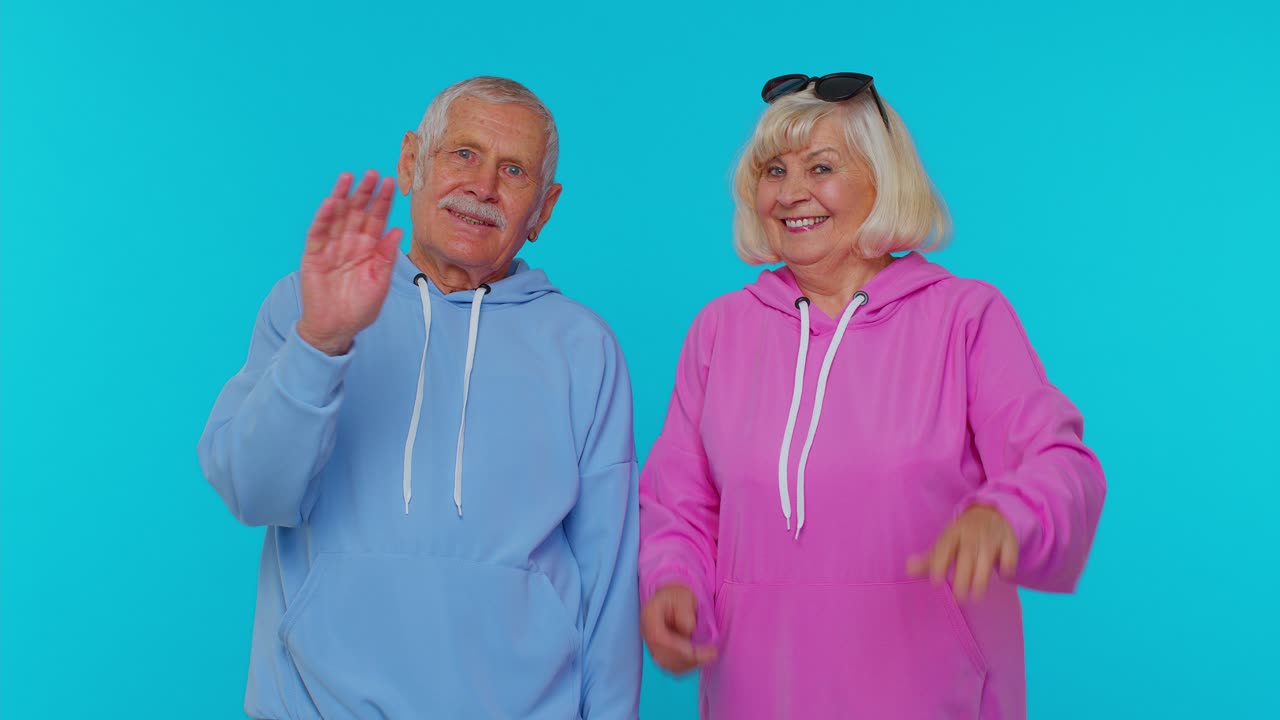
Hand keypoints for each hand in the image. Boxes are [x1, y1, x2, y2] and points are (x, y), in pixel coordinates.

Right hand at [297, 170, 402, 354]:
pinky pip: (318, 233)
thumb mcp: (380, 282)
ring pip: (337, 217)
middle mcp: (350, 244)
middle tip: (373, 173)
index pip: (377, 219)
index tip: (391, 183)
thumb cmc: (360, 308)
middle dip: (365, 193)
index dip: (383, 202)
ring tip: (348, 178)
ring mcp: (331, 248)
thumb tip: (397, 231)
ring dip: (342, 197)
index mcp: (369, 249)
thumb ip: (386, 256)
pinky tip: (330, 202)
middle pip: (357, 212)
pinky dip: (323, 218)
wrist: (336, 328)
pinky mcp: (314, 256)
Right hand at [641, 584, 717, 673]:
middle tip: (712, 653)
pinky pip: (672, 668)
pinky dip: (688, 666)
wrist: (674, 602)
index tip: (701, 650)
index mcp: (649, 615)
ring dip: (690, 663)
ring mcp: (652, 646)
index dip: (679, 648)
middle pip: (663, 655)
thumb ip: (685, 611)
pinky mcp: (660, 655)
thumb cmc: (679, 597)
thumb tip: (688, 630)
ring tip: (708, 653)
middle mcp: (646, 634)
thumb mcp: (685, 596)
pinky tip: (700, 656)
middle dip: (689, 658)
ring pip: (668, 665)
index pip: (659, 638)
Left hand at [907, 505, 1017, 601]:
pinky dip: (1007, 563)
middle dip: (963, 576)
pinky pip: (1009, 553)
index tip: (935, 581)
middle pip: (966, 555)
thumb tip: (908, 569)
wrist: (991, 512)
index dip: (939, 563)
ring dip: (982, 576)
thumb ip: (929, 559)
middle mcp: (971, 534)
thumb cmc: (963, 534)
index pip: (944, 547)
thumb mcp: (946, 542)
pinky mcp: (1009, 540)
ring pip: (986, 556)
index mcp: (953, 534)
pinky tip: (1003, 576)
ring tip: (976, 596)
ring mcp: (991, 536)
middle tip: (959, 598)